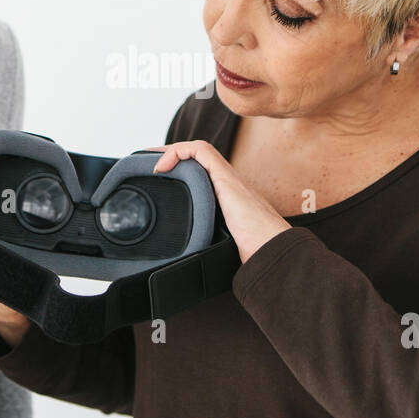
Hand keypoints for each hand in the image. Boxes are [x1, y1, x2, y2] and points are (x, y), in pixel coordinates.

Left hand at [149, 139, 292, 262]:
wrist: (271, 249)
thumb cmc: (254, 251)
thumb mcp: (221, 246)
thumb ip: (208, 245)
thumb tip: (191, 268)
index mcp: (226, 198)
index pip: (201, 174)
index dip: (179, 169)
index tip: (158, 177)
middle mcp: (227, 184)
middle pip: (197, 158)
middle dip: (170, 156)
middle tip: (147, 163)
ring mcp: (227, 178)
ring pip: (198, 150)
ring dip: (172, 151)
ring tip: (152, 162)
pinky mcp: (225, 176)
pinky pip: (201, 151)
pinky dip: (179, 152)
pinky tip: (164, 167)